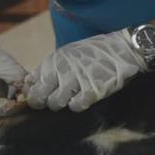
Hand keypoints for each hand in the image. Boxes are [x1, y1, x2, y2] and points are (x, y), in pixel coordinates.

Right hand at [0, 40, 27, 131]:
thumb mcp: (4, 64)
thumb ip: (18, 78)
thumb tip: (31, 94)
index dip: (18, 107)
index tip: (29, 99)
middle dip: (17, 120)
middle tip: (32, 110)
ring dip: (13, 123)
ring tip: (26, 110)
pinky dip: (8, 121)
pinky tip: (18, 111)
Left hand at [24, 30, 148, 111]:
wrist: (124, 48)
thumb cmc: (96, 52)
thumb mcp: (69, 53)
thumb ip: (50, 68)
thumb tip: (31, 83)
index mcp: (54, 59)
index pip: (31, 83)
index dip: (34, 92)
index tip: (42, 94)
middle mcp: (61, 69)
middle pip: (39, 96)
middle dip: (45, 101)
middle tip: (55, 100)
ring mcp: (76, 80)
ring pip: (55, 103)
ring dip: (63, 103)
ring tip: (74, 96)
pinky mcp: (91, 90)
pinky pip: (75, 106)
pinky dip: (78, 105)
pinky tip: (85, 97)